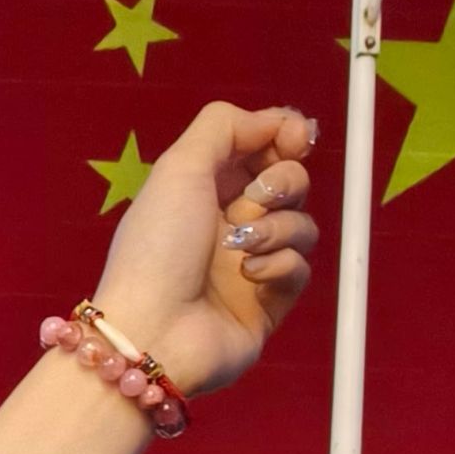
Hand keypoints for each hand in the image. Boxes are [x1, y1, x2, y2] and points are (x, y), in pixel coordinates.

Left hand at [93, 104, 319, 399]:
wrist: (153, 333)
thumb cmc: (157, 250)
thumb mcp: (179, 168)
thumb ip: (224, 126)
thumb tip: (274, 120)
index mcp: (204, 190)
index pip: (262, 148)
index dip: (283, 136)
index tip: (292, 137)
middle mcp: (229, 225)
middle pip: (290, 181)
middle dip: (283, 181)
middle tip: (256, 199)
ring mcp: (251, 264)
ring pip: (301, 225)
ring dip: (278, 227)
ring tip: (240, 247)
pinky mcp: (269, 303)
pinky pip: (300, 269)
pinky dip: (279, 265)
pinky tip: (249, 277)